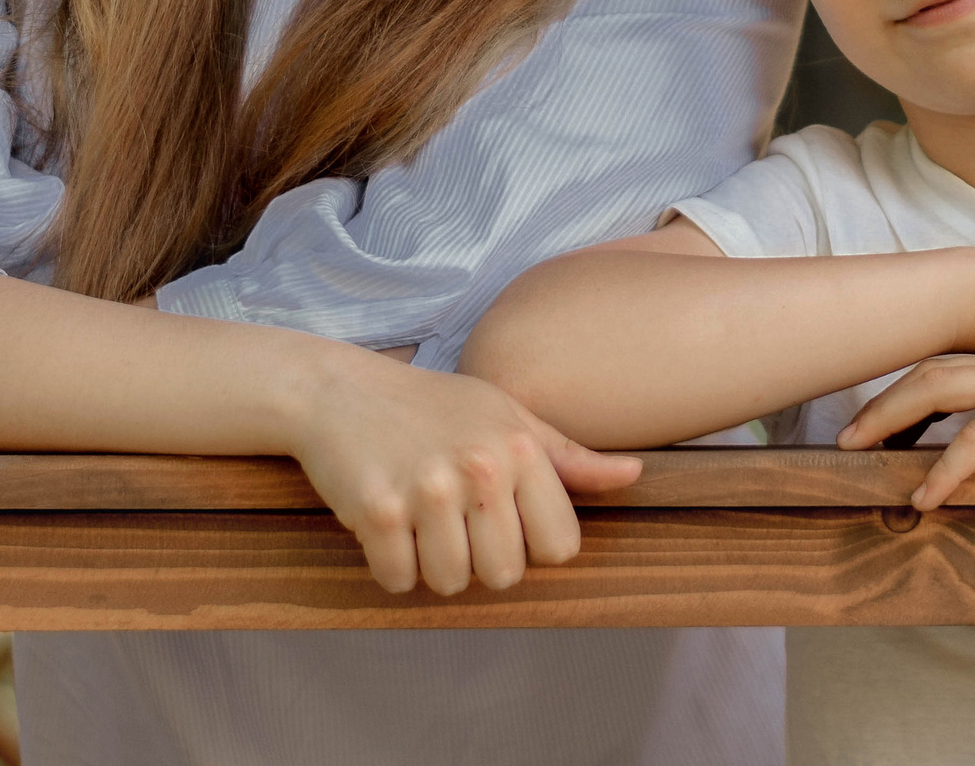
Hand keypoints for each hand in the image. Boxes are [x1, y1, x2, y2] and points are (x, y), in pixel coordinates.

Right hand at [285, 351, 642, 595]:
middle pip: (506, 575)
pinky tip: (387, 524)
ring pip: (450, 583)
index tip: (501, 519)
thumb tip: (633, 475)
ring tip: (420, 519)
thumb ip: (568, 457)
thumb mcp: (507, 416)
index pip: (559, 547)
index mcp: (521, 447)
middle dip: (479, 562)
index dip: (530, 544)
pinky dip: (391, 566)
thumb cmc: (433, 407)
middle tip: (454, 522)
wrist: (341, 391)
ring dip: (432, 565)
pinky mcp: (378, 511)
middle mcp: (481, 467)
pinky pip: (399, 580)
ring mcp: (428, 489)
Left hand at [838, 346, 974, 509]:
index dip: (918, 392)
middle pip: (932, 373)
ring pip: (939, 393)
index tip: (889, 422)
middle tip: (849, 437)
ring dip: (891, 422)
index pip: (961, 370)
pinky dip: (945, 468)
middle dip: (884, 403)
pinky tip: (927, 499)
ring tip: (857, 457)